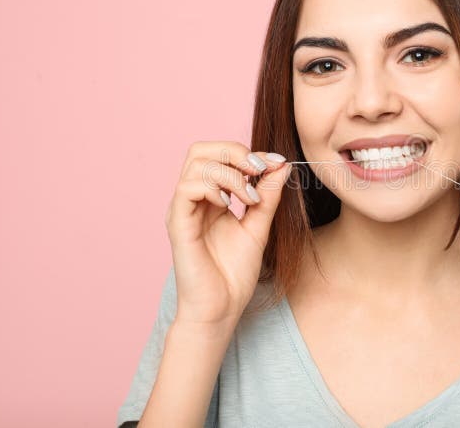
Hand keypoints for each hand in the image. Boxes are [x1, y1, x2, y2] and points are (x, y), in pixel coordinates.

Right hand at [164, 141, 291, 328]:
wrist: (222, 308)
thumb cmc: (234, 273)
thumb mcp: (259, 226)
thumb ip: (267, 196)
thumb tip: (281, 165)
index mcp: (210, 198)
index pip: (221, 156)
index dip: (250, 154)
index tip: (277, 163)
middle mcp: (193, 199)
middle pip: (201, 150)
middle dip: (234, 152)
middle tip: (259, 170)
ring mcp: (183, 210)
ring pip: (196, 164)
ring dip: (230, 172)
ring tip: (249, 197)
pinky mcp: (178, 224)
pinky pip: (187, 188)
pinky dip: (213, 188)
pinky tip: (231, 206)